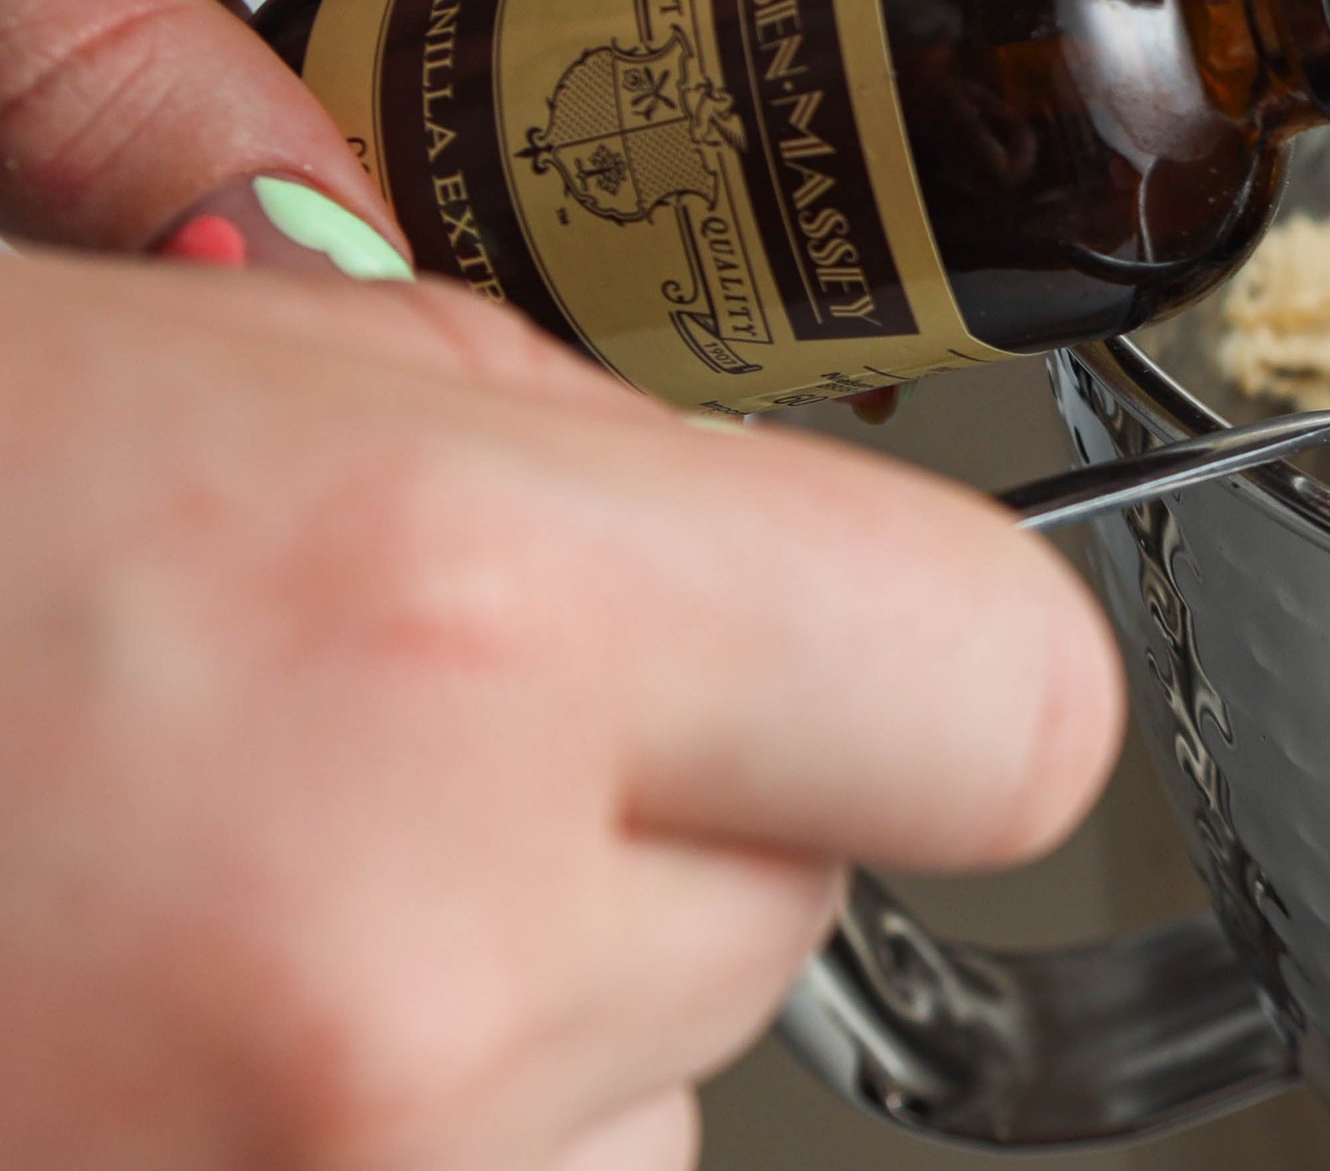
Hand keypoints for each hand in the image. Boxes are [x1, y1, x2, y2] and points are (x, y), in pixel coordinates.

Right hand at [0, 247, 1124, 1169]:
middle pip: (805, 907)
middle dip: (650, 819)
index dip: (943, 657)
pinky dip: (396, 1125)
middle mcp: (429, 958)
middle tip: (377, 736)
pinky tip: (187, 1003)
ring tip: (235, 883)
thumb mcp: (190, 364)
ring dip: (520, 1012)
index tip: (866, 637)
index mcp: (460, 617)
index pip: (1012, 701)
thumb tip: (746, 544)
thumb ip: (547, 446)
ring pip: (656, 1100)